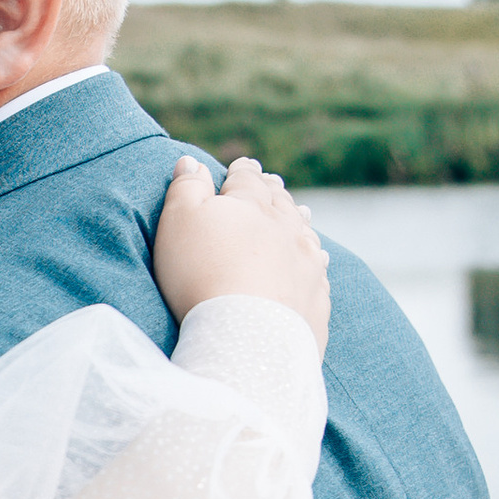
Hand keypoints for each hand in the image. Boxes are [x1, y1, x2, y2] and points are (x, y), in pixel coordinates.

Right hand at [151, 153, 330, 354]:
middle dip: (273, 190)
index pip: (247, 178)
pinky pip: (319, 270)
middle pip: (281, 202)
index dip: (242, 170)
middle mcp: (287, 227)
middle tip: (272, 183)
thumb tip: (191, 160)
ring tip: (301, 212)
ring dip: (300, 219)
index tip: (243, 165)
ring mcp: (307, 262)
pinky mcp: (316, 298)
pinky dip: (315, 259)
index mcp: (252, 204)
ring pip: (305, 232)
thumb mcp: (179, 223)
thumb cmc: (201, 275)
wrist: (247, 338)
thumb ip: (186, 187)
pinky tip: (318, 259)